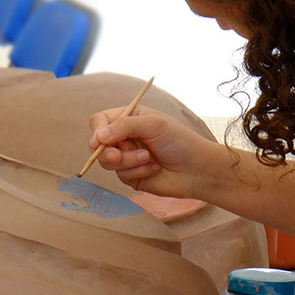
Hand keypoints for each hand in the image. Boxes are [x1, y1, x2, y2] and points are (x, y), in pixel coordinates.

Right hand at [87, 105, 218, 197]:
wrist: (197, 170)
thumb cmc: (180, 141)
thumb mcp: (153, 125)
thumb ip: (124, 126)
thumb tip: (98, 137)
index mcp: (130, 118)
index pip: (100, 121)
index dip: (97, 131)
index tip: (100, 141)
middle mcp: (125, 137)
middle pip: (98, 145)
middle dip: (109, 152)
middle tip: (119, 156)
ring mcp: (127, 157)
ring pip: (108, 162)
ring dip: (129, 161)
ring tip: (149, 158)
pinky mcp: (131, 175)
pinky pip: (121, 175)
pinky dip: (138, 171)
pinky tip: (154, 168)